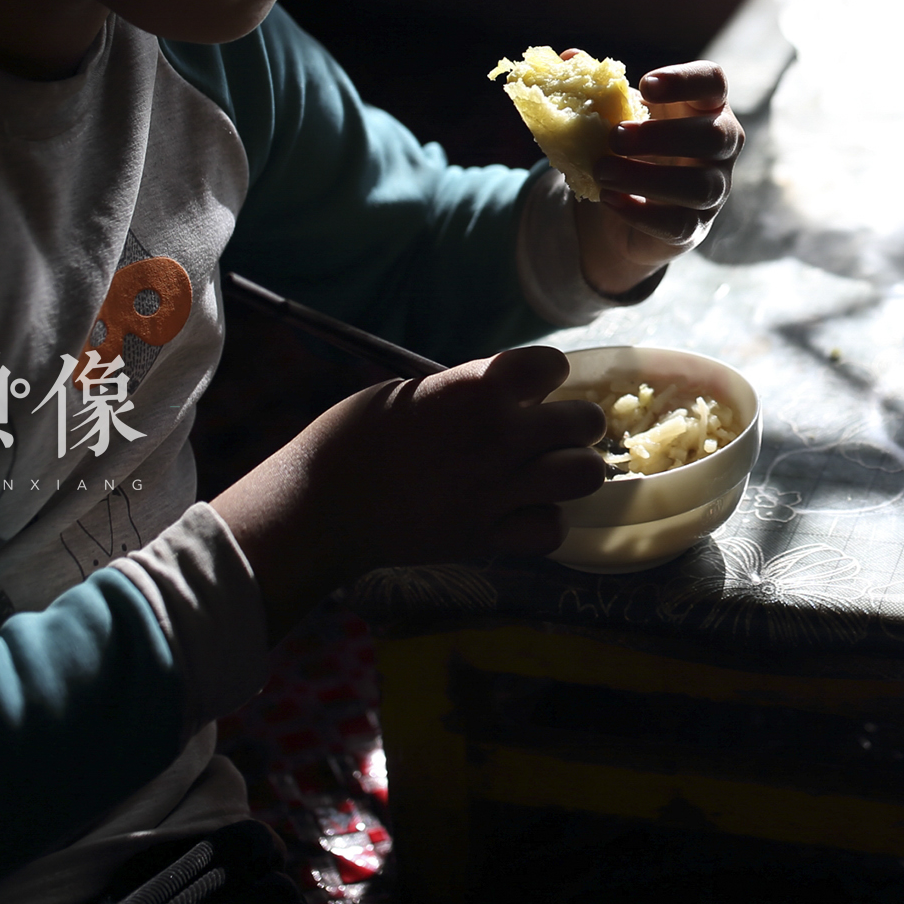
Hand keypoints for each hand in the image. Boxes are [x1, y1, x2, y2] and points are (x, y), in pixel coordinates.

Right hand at [211, 345, 607, 642]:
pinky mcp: (487, 538)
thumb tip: (504, 394)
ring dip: (573, 469)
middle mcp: (497, 437)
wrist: (319, 508)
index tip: (529, 385)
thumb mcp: (408, 391)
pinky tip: (524, 512)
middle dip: (572, 423)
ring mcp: (497, 491)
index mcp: (473, 390)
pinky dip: (544, 521)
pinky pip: (551, 530)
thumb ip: (465, 391)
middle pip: (584, 422)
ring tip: (548, 471)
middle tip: (547, 432)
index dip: (545, 373)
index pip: (552, 365)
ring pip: (585, 475)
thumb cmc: (350, 439)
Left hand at [574, 59, 743, 294]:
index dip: (686, 80)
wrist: (626, 206)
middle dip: (663, 136)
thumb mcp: (615, 113)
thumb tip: (569, 59)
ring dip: (647, 178)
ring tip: (602, 170)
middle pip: (716, 136)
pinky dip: (640, 213)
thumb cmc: (630, 147)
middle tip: (614, 136)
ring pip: (700, 186)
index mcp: (704, 106)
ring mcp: (714, 190)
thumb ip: (597, 86)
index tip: (646, 84)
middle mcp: (721, 147)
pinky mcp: (694, 228)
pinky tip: (608, 199)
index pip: (713, 82)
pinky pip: (678, 224)